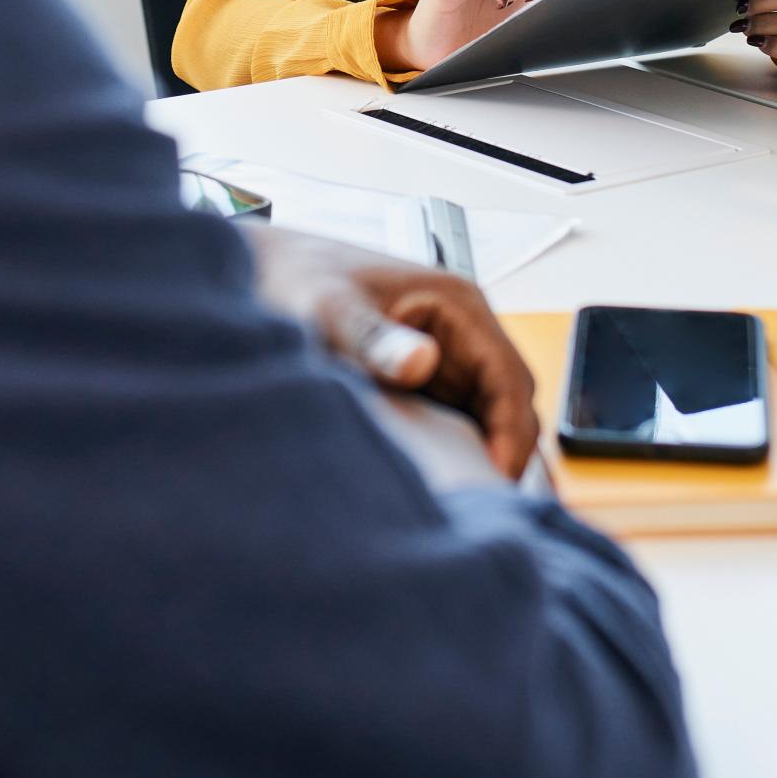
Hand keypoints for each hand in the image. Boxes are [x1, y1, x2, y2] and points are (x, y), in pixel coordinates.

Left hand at [242, 224, 540, 477]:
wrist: (265, 274)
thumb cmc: (300, 280)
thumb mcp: (329, 309)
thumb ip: (372, 338)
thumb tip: (420, 363)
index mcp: (459, 305)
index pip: (510, 377)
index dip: (511, 432)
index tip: (495, 479)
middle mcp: (462, 332)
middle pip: (509, 404)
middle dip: (504, 452)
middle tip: (482, 504)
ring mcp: (445, 358)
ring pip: (487, 418)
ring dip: (481, 456)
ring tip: (461, 504)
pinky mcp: (424, 382)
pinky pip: (457, 423)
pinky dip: (455, 453)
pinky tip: (433, 484)